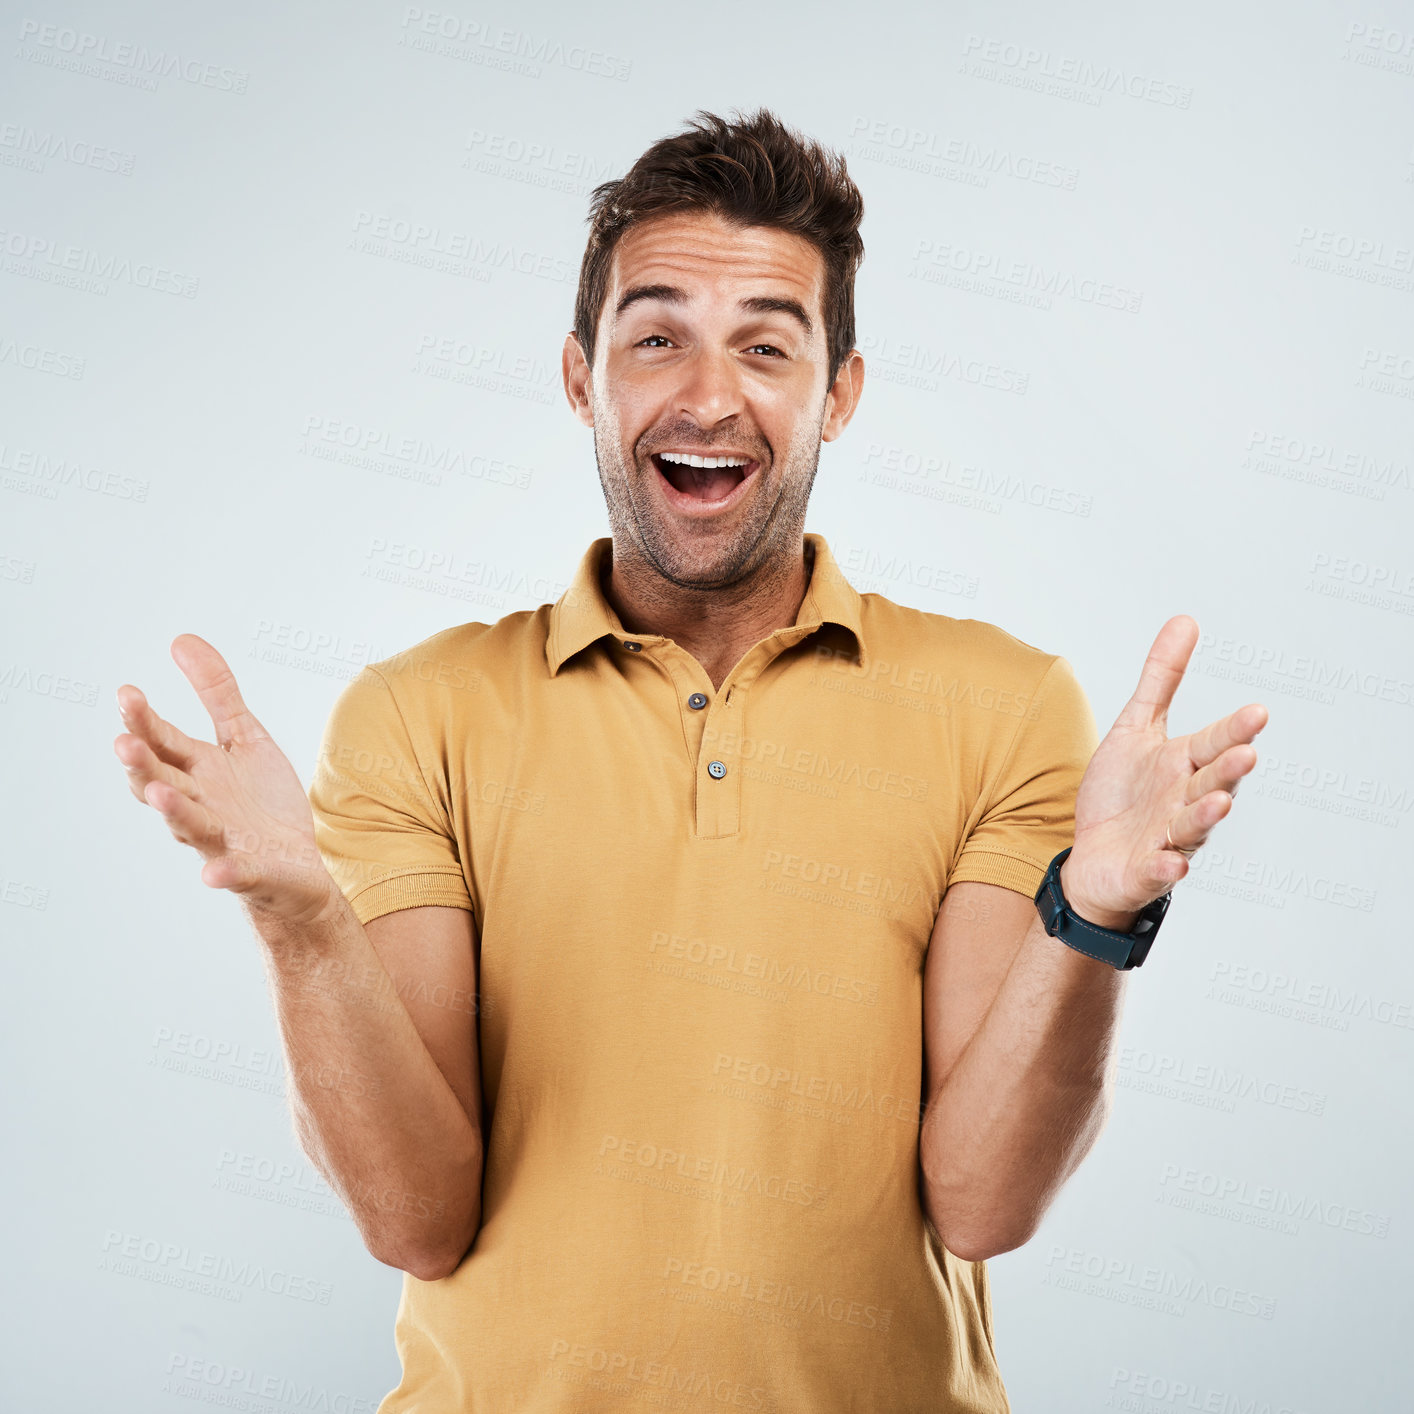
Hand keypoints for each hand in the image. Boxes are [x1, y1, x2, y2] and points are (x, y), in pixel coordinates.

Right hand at [113, 633, 339, 925]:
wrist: (300, 863)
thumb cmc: (262, 802)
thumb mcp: (244, 737)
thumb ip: (216, 693)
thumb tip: (181, 639)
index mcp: (196, 772)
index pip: (162, 743)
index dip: (144, 721)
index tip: (127, 693)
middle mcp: (200, 805)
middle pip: (163, 783)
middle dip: (143, 765)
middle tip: (124, 743)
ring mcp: (222, 840)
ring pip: (191, 826)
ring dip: (174, 812)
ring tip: (161, 794)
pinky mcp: (251, 872)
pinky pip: (235, 873)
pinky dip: (224, 872)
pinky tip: (215, 872)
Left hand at [1059, 615, 1268, 926]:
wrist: (1093, 856)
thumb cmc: (1121, 793)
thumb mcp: (1135, 728)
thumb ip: (1161, 679)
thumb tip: (1184, 621)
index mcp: (1183, 766)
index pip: (1212, 744)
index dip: (1232, 731)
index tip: (1257, 712)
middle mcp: (1183, 801)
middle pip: (1211, 783)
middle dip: (1228, 769)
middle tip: (1246, 752)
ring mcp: (1168, 838)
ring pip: (1192, 826)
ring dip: (1206, 814)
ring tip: (1220, 802)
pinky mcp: (1145, 871)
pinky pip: (1158, 870)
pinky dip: (1166, 867)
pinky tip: (1172, 863)